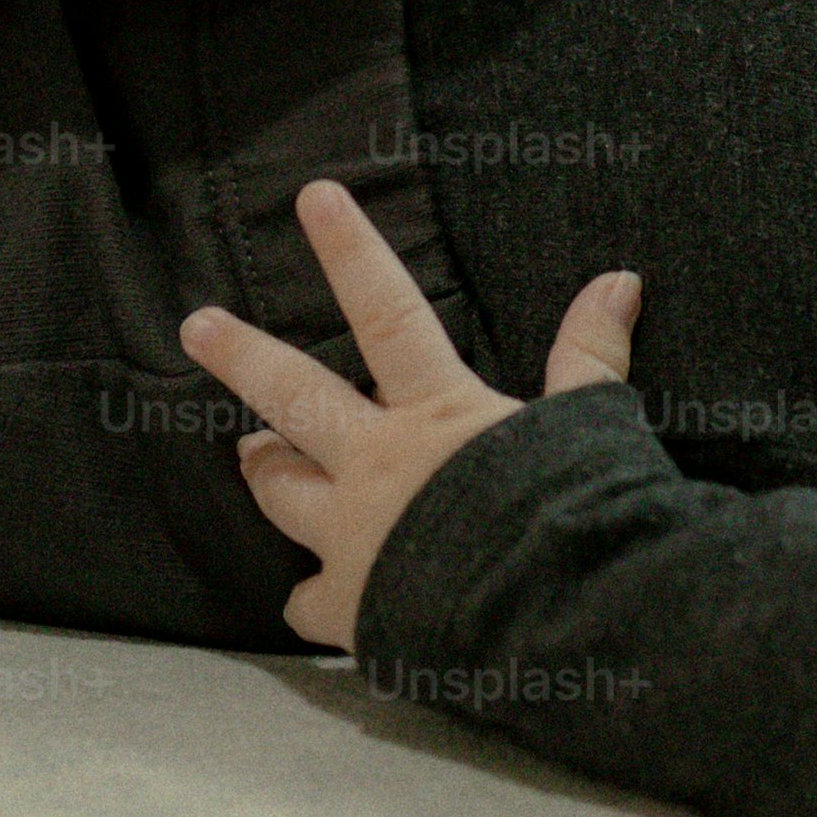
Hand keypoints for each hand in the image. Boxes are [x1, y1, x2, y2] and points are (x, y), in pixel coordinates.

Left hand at [177, 179, 642, 653]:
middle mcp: (377, 465)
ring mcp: (352, 536)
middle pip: (293, 396)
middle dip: (239, 356)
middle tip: (196, 325)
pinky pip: (307, 598)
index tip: (314, 197)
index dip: (350, 250)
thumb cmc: (570, 516)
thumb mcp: (585, 425)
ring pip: (280, 490)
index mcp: (434, 414)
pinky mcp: (348, 606)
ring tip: (249, 454)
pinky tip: (307, 598)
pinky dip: (310, 596)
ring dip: (264, 469)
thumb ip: (589, 355)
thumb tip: (619, 279)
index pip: (385, 311)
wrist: (545, 619)